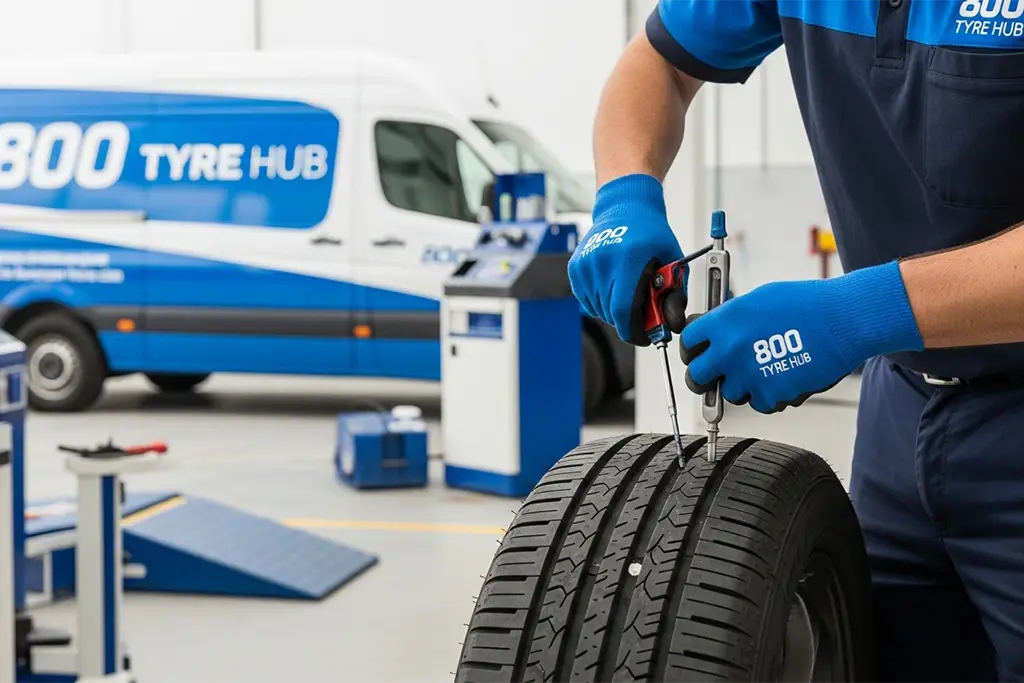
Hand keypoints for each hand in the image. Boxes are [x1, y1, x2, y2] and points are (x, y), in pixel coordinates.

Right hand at [568, 174, 685, 345]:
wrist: (624, 207)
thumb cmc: (651, 233)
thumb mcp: (672, 260)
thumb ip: (674, 293)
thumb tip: (671, 324)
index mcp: (627, 259)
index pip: (623, 310)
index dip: (633, 331)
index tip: (644, 337)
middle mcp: (602, 262)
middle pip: (611, 313)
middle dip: (628, 321)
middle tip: (643, 314)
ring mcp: (585, 265)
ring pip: (598, 309)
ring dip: (614, 311)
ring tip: (628, 294)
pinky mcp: (575, 268)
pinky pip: (587, 300)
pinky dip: (601, 302)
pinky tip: (613, 287)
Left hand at [680, 262, 924, 413]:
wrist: (843, 320)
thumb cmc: (807, 305)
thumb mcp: (758, 300)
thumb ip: (731, 319)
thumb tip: (716, 332)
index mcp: (723, 322)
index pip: (687, 342)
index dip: (693, 350)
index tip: (698, 354)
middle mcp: (729, 349)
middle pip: (696, 377)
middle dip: (704, 378)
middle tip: (715, 376)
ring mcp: (748, 374)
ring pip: (729, 393)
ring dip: (741, 386)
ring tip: (763, 369)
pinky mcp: (770, 393)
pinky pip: (758, 404)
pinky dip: (768, 396)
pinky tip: (781, 378)